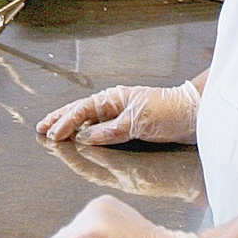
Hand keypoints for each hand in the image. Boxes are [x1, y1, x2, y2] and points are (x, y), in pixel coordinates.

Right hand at [37, 81, 200, 145]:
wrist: (196, 115)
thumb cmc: (171, 112)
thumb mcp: (139, 121)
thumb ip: (112, 130)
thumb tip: (87, 137)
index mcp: (115, 99)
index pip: (82, 111)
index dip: (66, 123)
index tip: (52, 135)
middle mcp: (115, 106)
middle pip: (80, 112)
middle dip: (60, 119)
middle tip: (41, 128)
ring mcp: (122, 116)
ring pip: (89, 120)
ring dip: (71, 126)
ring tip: (54, 132)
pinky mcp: (131, 127)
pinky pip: (102, 129)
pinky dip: (88, 133)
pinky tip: (82, 138)